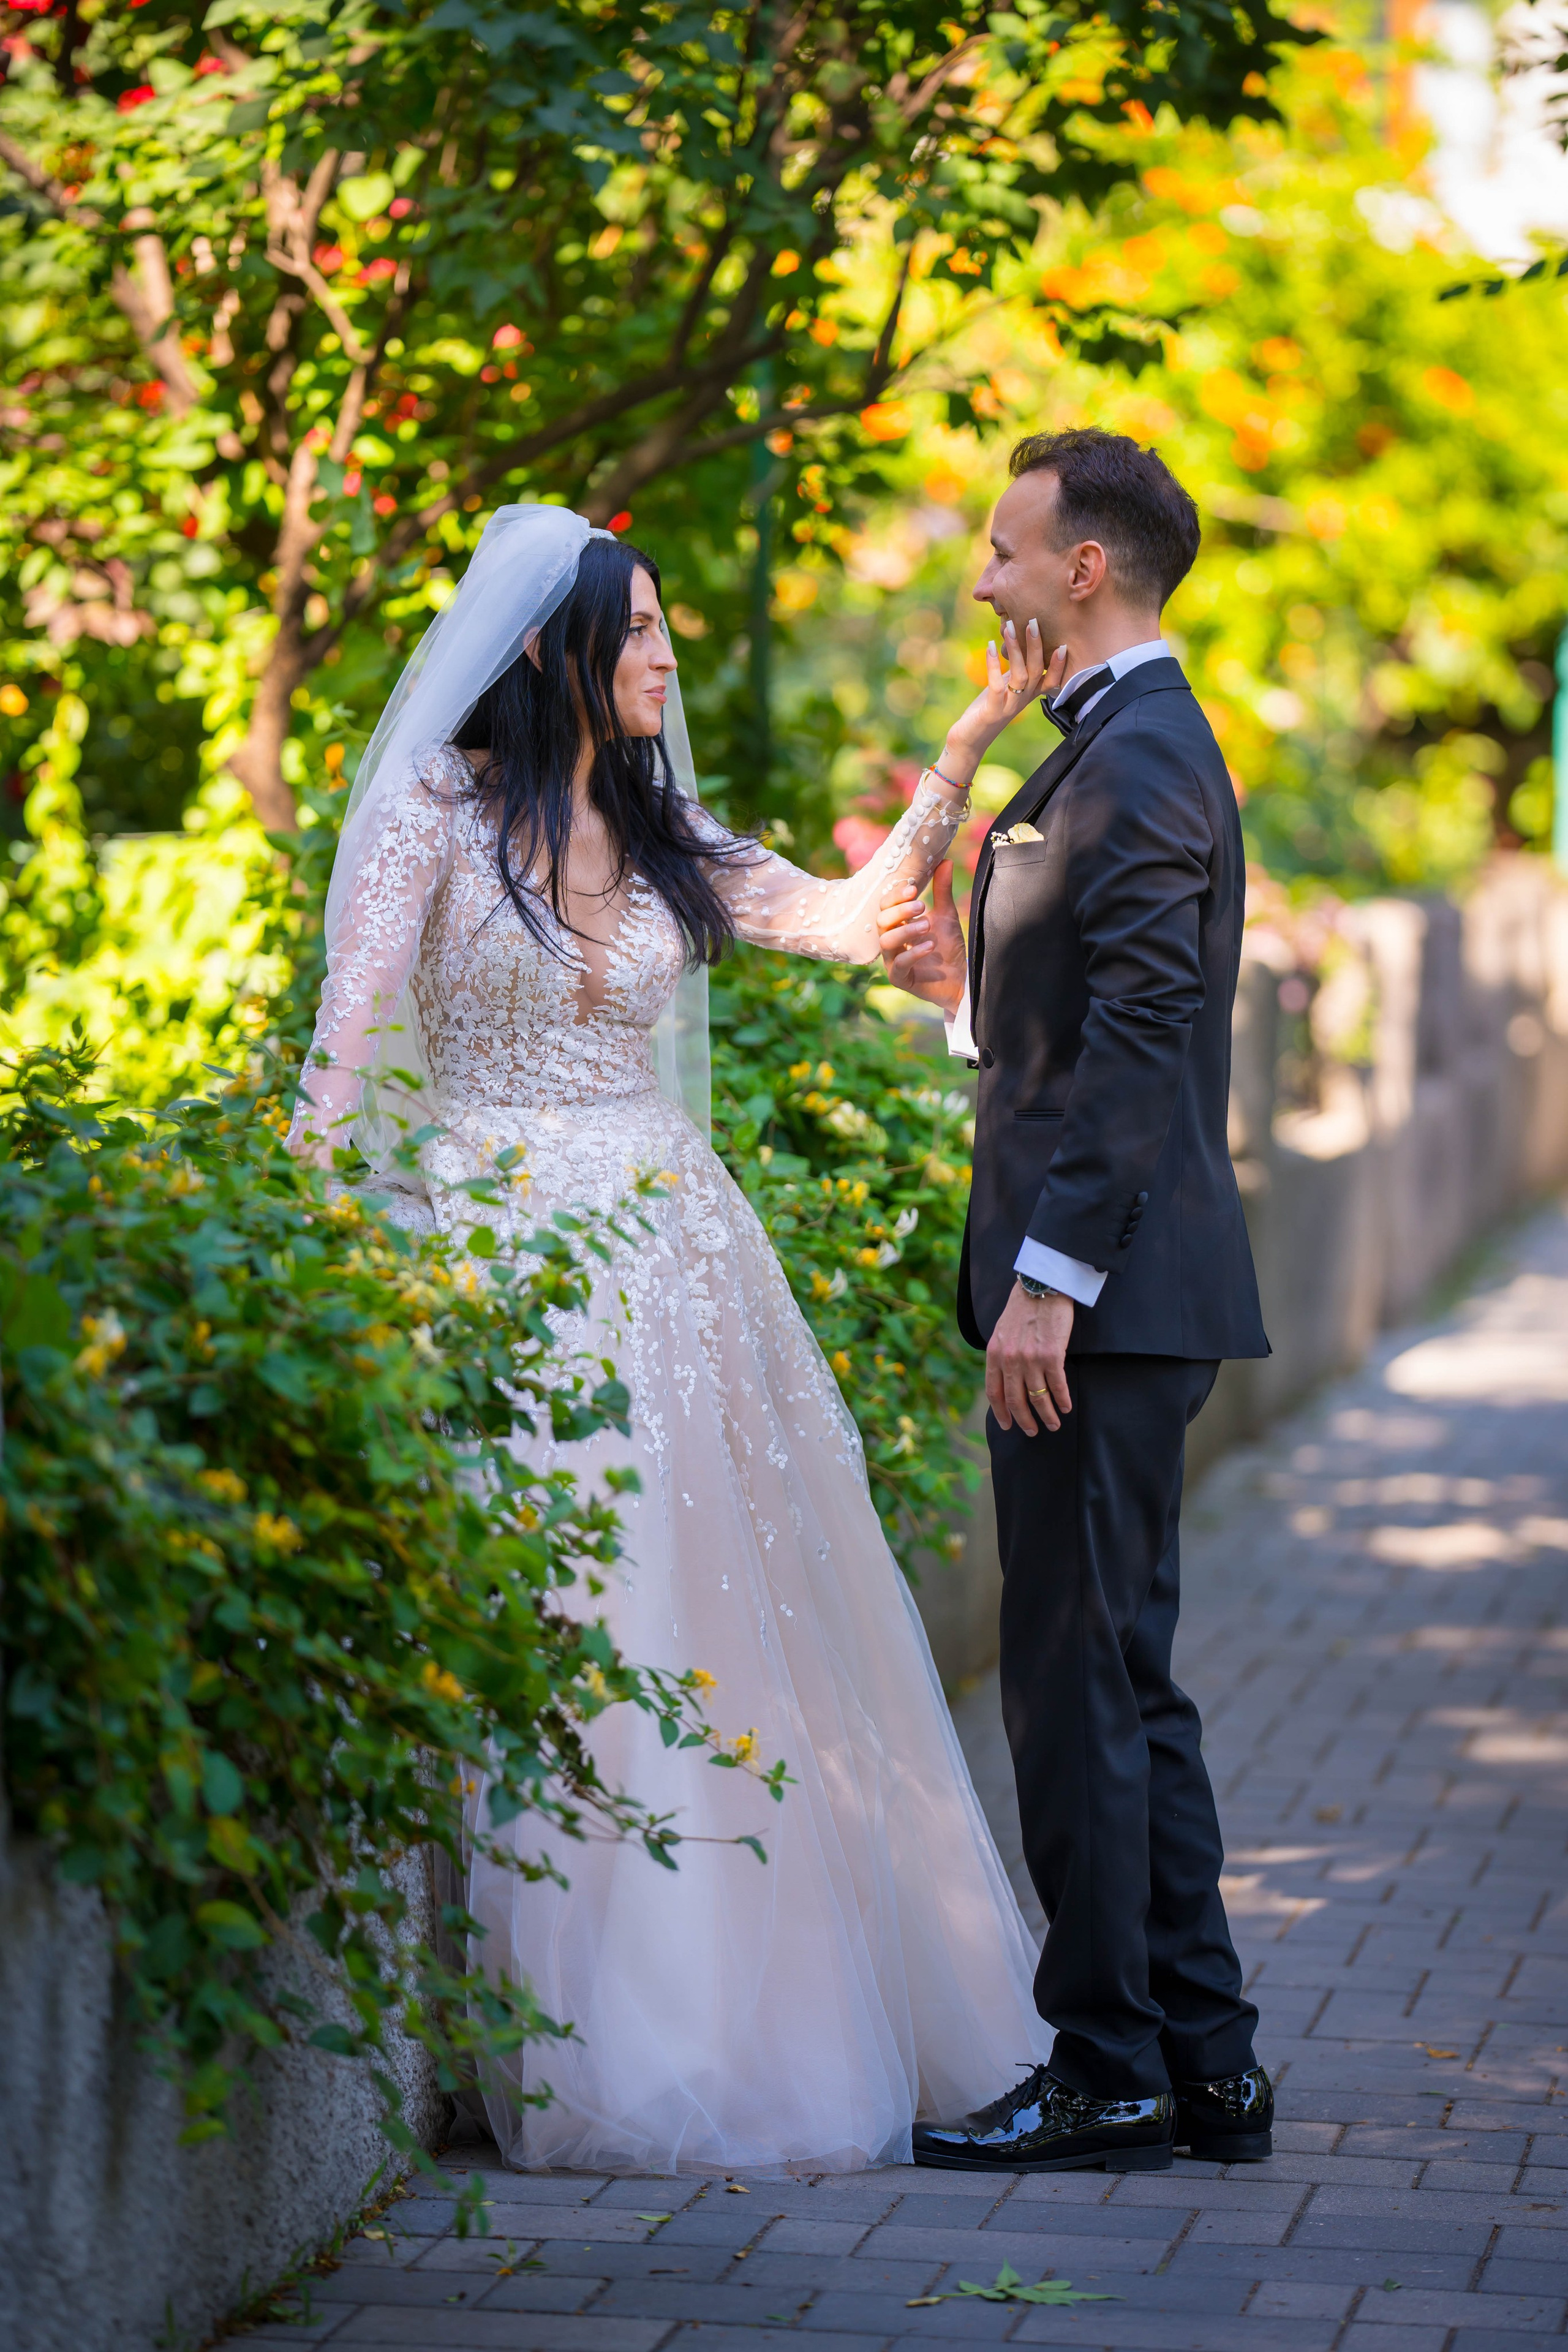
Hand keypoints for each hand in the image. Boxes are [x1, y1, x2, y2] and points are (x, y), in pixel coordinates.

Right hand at [877, 860, 965, 1015]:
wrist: (960, 977)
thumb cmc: (948, 947)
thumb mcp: (946, 915)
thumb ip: (942, 890)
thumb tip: (944, 860)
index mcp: (898, 924)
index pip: (885, 906)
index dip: (895, 896)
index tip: (914, 889)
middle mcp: (891, 941)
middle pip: (880, 921)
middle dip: (900, 911)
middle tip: (923, 907)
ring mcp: (893, 961)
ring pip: (885, 942)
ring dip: (906, 930)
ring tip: (928, 926)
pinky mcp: (900, 979)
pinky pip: (899, 964)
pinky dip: (914, 953)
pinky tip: (930, 946)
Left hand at [933, 623, 1067, 785]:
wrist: (969, 740)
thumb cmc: (987, 710)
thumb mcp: (1006, 689)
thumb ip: (1016, 672)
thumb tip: (1020, 645)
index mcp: (1029, 695)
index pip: (1052, 681)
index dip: (1059, 666)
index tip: (1064, 645)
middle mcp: (1023, 701)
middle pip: (1037, 671)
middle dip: (1036, 646)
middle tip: (1033, 621)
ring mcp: (1008, 706)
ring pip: (1020, 675)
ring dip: (1015, 649)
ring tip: (1010, 627)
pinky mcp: (991, 711)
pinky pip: (997, 685)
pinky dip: (993, 664)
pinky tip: (989, 645)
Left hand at [987, 1280, 1073, 1436]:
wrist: (1042, 1286)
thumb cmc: (1023, 1307)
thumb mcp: (1001, 1331)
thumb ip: (1001, 1354)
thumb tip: (1004, 1377)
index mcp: (994, 1354)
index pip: (994, 1392)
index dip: (1001, 1413)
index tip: (1007, 1425)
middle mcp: (1010, 1360)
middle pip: (1015, 1400)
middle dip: (1024, 1421)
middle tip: (1032, 1432)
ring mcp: (1030, 1359)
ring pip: (1038, 1398)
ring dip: (1047, 1415)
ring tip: (1053, 1424)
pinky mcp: (1052, 1355)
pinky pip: (1057, 1386)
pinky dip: (1062, 1400)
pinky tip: (1066, 1407)